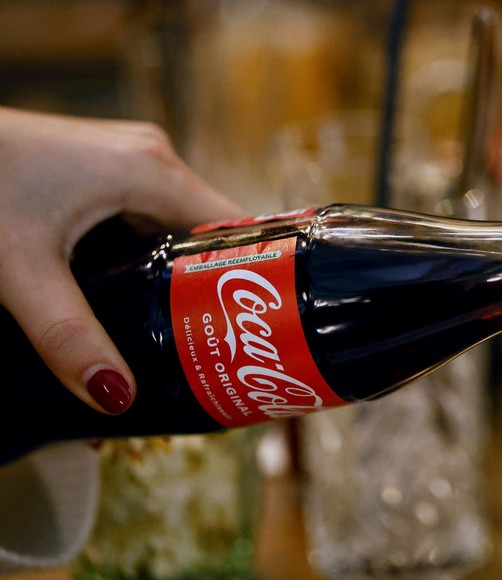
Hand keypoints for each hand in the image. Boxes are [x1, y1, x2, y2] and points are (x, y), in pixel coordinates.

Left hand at [0, 107, 245, 414]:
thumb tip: (117, 396)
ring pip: (175, 232)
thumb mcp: (23, 269)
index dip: (255, 280)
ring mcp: (128, 164)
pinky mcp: (104, 173)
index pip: (236, 229)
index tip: (265, 331)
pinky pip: (146, 222)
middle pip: (209, 237)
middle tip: (224, 349)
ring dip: (177, 280)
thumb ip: (67, 336)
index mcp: (152, 171)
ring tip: (185, 336)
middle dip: (213, 292)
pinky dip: (147, 263)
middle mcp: (152, 160)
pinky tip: (136, 302)